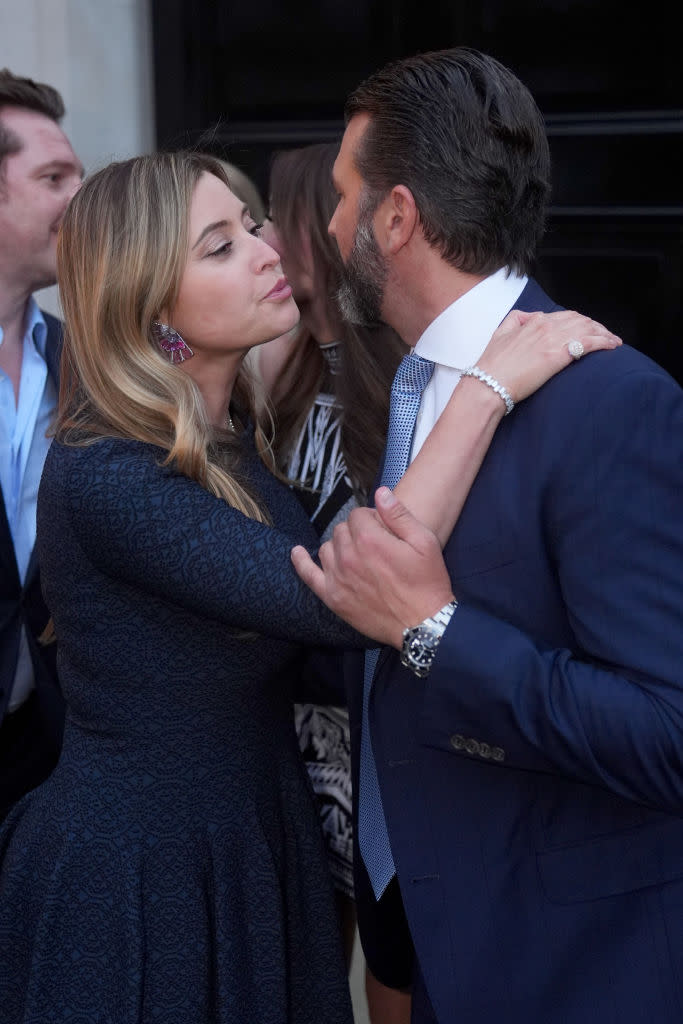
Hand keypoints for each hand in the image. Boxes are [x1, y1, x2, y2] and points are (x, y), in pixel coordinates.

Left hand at [291, 488, 454, 648]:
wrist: (423, 624)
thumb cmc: (427, 583)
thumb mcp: (424, 542)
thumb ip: (399, 515)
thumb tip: (380, 493)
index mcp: (370, 540)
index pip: (358, 515)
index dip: (372, 519)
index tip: (383, 529)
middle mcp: (349, 557)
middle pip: (342, 530)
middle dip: (357, 532)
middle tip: (375, 545)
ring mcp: (338, 578)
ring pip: (327, 547)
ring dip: (339, 546)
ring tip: (357, 555)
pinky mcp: (333, 598)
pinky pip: (309, 575)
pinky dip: (301, 562)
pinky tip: (297, 552)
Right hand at [477, 309, 621, 403]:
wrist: (489, 384)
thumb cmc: (492, 365)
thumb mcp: (500, 334)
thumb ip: (515, 320)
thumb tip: (528, 316)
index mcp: (533, 321)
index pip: (565, 316)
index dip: (580, 322)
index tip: (588, 330)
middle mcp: (546, 326)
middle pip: (580, 320)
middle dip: (596, 326)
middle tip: (605, 336)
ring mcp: (553, 340)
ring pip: (588, 328)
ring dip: (604, 333)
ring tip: (613, 341)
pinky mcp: (560, 355)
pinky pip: (589, 342)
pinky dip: (604, 341)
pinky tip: (612, 345)